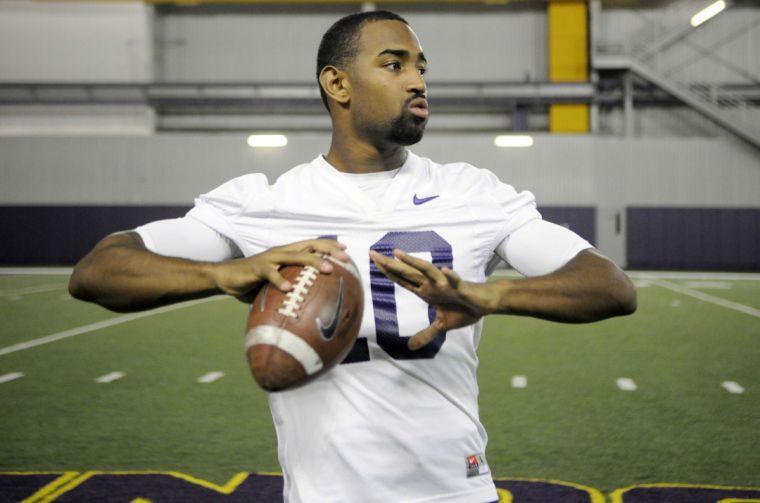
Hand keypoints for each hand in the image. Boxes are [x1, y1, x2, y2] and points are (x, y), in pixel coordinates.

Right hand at [213, 239, 348, 302]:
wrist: (226, 277)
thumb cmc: (253, 282)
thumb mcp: (275, 283)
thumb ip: (290, 287)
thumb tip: (309, 305)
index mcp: (287, 253)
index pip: (312, 245)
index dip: (329, 246)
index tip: (346, 251)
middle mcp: (281, 252)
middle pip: (309, 245)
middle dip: (329, 251)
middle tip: (345, 259)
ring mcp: (270, 258)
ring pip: (296, 256)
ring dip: (314, 262)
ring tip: (328, 270)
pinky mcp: (257, 267)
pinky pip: (271, 273)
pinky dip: (280, 281)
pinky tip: (289, 290)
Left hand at [369, 249, 489, 350]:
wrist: (485, 303)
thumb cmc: (464, 309)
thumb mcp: (441, 326)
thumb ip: (426, 335)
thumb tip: (410, 347)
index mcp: (426, 291)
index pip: (403, 280)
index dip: (388, 272)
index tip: (373, 261)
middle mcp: (432, 285)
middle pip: (408, 273)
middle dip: (390, 264)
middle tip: (372, 253)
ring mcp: (446, 284)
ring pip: (426, 271)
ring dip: (413, 263)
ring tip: (398, 254)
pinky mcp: (461, 287)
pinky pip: (455, 280)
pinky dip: (450, 276)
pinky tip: (444, 270)